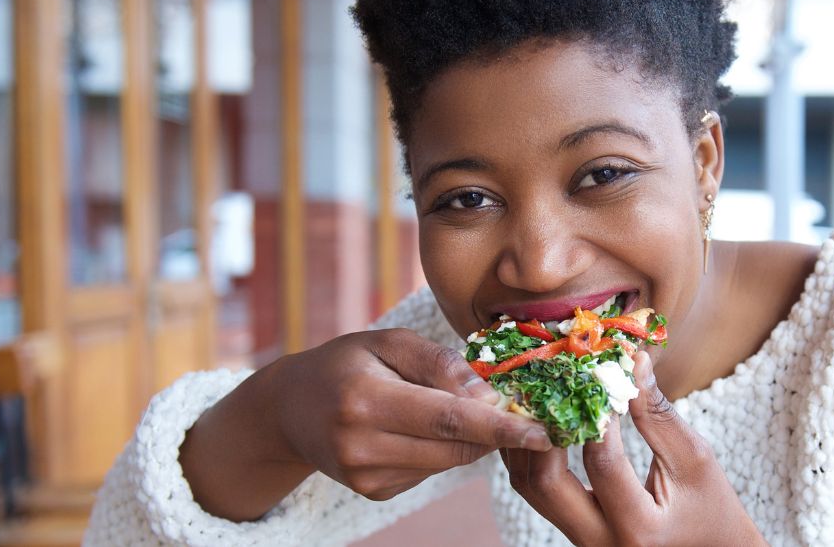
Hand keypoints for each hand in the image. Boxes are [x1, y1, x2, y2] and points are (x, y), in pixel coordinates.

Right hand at [181, 328, 550, 519]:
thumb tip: (487, 395)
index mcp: (365, 399)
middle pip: (455, 447)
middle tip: (520, 407)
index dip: (501, 427)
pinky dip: (442, 449)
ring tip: (458, 406)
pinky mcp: (374, 492)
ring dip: (471, 439)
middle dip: (495, 431)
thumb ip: (439, 363)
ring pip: (447, 462)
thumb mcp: (388, 342)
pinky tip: (421, 426)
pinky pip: (430, 471)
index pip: (448, 419)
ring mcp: (366, 476)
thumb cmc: (347, 362)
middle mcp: (362, 445)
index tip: (543, 431)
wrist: (290, 408)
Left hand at [501, 352, 765, 545]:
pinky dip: (533, 453)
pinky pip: (538, 492)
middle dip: (544, 428)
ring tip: (538, 396)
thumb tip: (633, 361)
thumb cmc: (712, 509)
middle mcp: (601, 542)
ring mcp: (582, 540)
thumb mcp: (695, 461)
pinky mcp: (573, 530)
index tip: (600, 375)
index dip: (598, 413)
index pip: (602, 462)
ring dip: (528, 440)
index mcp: (639, 528)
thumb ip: (659, 415)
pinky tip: (540, 421)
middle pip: (545, 483)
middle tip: (554, 385)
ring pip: (531, 489)